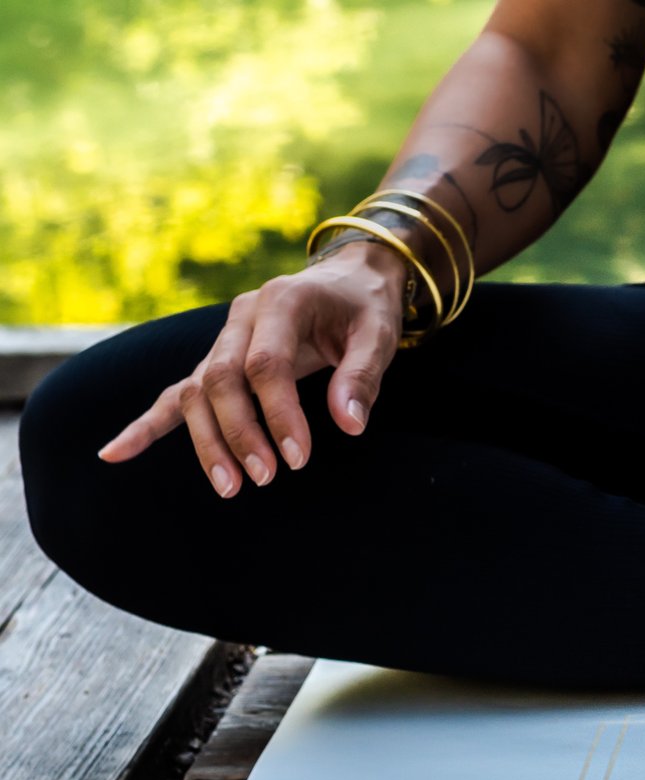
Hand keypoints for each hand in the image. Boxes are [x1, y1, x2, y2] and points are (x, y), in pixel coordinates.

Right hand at [97, 242, 409, 495]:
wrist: (348, 279)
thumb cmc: (365, 308)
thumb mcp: (380, 334)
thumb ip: (362, 377)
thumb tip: (349, 426)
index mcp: (281, 301)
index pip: (265, 364)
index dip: (278, 414)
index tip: (297, 457)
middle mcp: (242, 317)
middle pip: (221, 379)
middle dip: (239, 433)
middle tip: (265, 477)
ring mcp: (224, 338)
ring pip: (196, 391)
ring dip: (207, 441)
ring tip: (231, 487)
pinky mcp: (217, 360)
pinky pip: (175, 393)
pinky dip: (148, 425)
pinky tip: (117, 453)